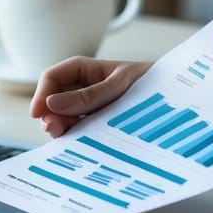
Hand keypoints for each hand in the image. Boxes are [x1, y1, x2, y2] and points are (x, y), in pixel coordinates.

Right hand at [29, 56, 152, 137]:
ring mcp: (88, 107)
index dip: (41, 94)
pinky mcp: (96, 124)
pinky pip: (77, 129)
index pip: (52, 77)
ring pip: (62, 117)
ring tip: (64, 136)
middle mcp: (82, 88)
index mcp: (84, 70)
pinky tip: (75, 142)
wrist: (175, 98)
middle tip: (52, 129)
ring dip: (59, 127)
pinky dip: (72, 136)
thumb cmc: (151, 82)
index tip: (37, 113)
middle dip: (48, 114)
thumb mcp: (119, 85)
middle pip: (53, 100)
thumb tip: (52, 103)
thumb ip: (87, 95)